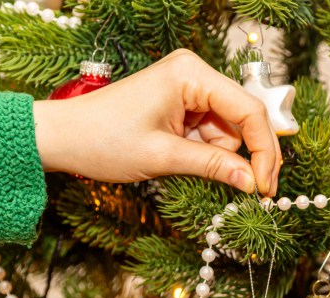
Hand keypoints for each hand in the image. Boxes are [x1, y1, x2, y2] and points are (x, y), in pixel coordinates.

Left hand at [33, 49, 281, 194]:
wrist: (63, 138)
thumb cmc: (103, 140)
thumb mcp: (163, 157)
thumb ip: (213, 167)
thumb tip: (253, 183)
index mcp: (191, 74)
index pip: (249, 111)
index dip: (263, 151)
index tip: (266, 187)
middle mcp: (194, 74)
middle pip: (244, 120)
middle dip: (246, 156)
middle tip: (255, 191)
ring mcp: (188, 89)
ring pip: (229, 131)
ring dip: (219, 156)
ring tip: (181, 164)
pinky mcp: (182, 104)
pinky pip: (211, 133)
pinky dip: (206, 153)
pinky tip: (183, 159)